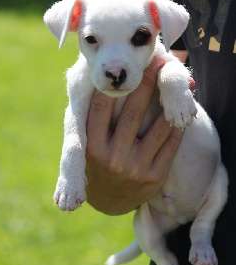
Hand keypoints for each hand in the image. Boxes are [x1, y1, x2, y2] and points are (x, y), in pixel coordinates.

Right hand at [85, 56, 183, 214]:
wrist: (109, 201)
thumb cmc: (96, 164)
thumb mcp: (87, 146)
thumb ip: (91, 121)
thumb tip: (99, 82)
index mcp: (92, 148)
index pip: (101, 108)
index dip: (113, 84)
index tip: (124, 66)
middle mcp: (112, 159)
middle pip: (132, 114)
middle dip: (144, 85)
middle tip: (153, 63)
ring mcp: (135, 169)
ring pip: (156, 128)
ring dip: (165, 101)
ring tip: (169, 82)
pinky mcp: (154, 177)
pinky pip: (170, 145)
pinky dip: (176, 125)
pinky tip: (177, 109)